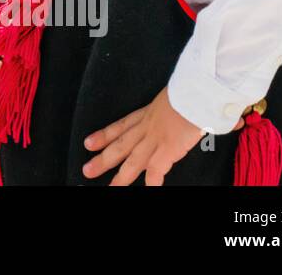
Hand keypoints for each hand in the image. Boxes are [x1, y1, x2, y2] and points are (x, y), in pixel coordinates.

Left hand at [80, 87, 208, 185]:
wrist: (194, 93)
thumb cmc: (189, 93)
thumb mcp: (173, 97)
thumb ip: (169, 110)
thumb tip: (180, 116)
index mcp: (147, 113)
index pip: (120, 126)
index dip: (103, 136)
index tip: (88, 143)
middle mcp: (147, 127)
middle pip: (120, 146)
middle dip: (103, 160)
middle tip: (87, 170)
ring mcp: (155, 139)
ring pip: (133, 161)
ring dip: (121, 177)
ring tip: (110, 188)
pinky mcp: (167, 149)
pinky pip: (156, 170)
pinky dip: (152, 182)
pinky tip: (148, 189)